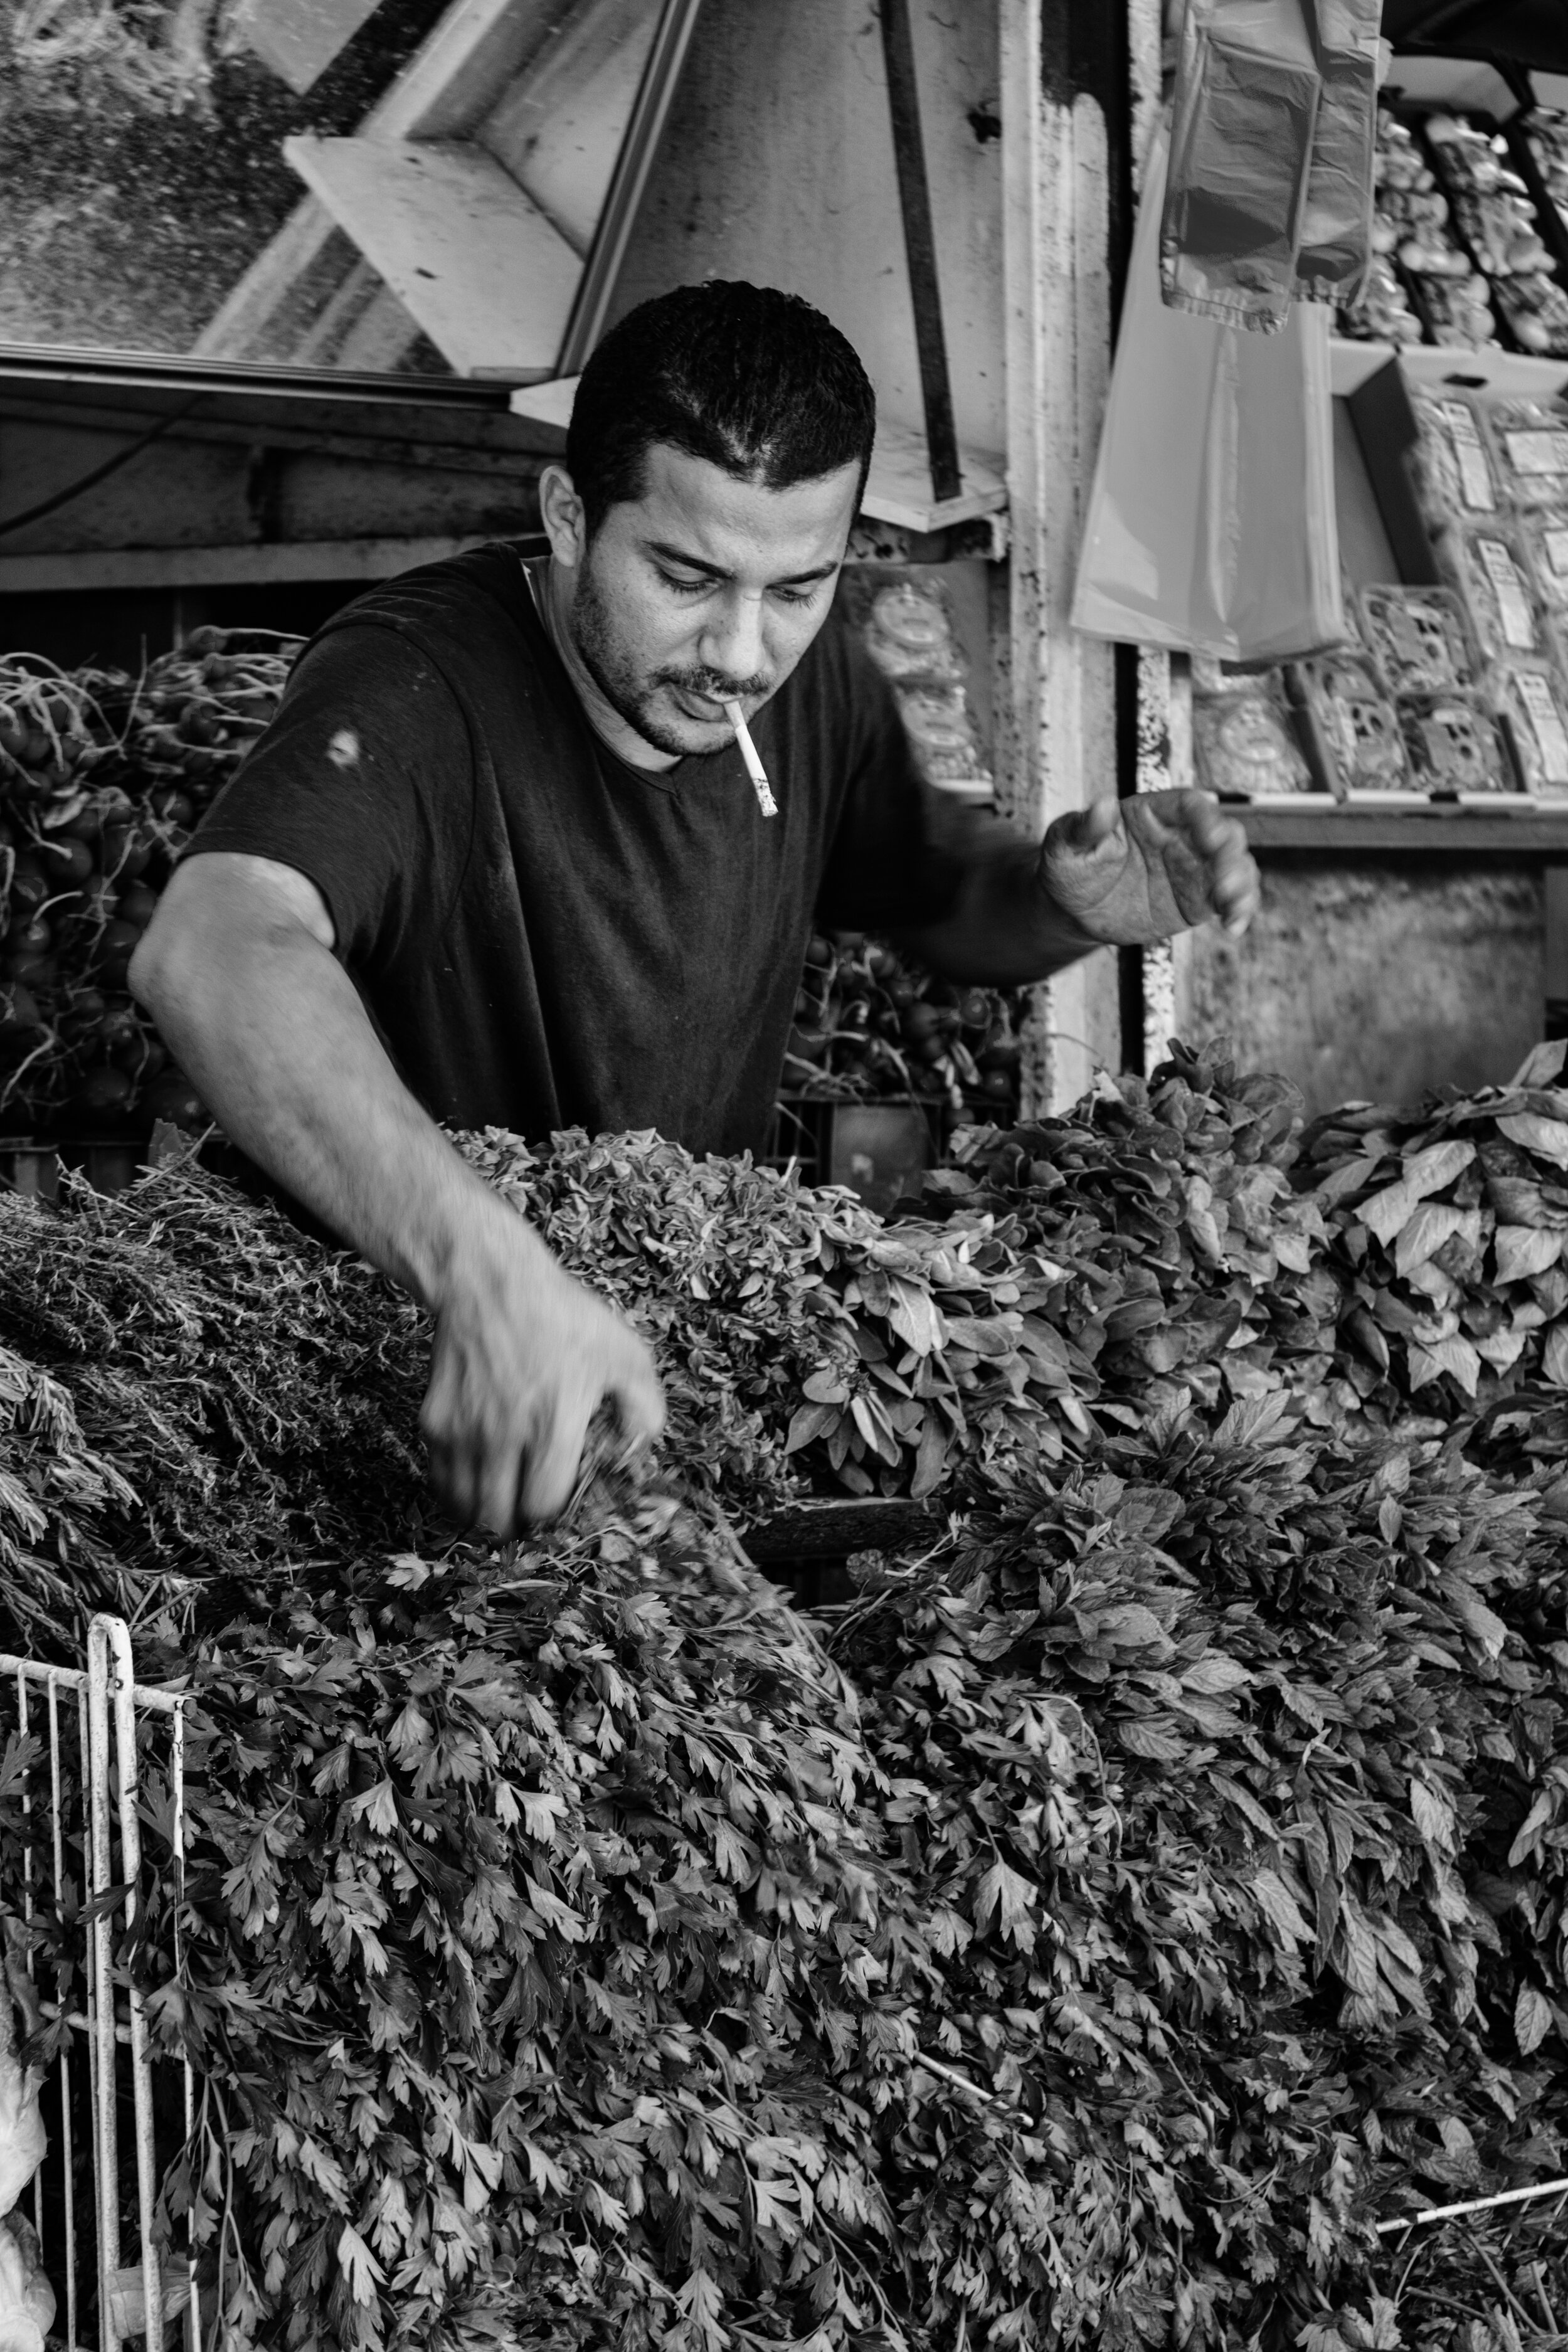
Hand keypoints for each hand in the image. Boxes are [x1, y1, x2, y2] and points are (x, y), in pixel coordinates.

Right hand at [420, 1210, 664, 1531]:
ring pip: (464, 1507)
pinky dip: (458, 1491)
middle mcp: (502, 1437)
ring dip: (484, 1515)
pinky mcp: (434, 1422)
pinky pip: (441, 1480)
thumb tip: (640, 1448)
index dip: (553, 1517)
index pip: (543, 1506)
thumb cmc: (561, 1316)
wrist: (489, 1282)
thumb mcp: (624, 1353)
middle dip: (517, 1527)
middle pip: (497, 1520)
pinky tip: (480, 1478)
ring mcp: (462, 1432)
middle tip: (531, 1515)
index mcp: (552, 1426)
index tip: (562, 1508)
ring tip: (505, 1504)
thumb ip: (643, 1408)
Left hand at [1039, 789, 1259, 947]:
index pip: (1189, 805)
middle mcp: (1181, 835)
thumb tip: (1103, 805)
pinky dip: (1239, 909)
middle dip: (1231, 853)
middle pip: (1223, 833)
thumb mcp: (1065, 845)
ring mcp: (1194, 867)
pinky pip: (1230, 899)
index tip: (1210, 838)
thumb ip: (1084, 827)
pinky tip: (1233, 926)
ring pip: (1235, 865)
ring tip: (1230, 905)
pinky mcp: (1199, 899)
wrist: (1074, 910)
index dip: (1206, 817)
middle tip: (1224, 880)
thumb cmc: (1069, 867)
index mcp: (1152, 812)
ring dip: (1241, 882)